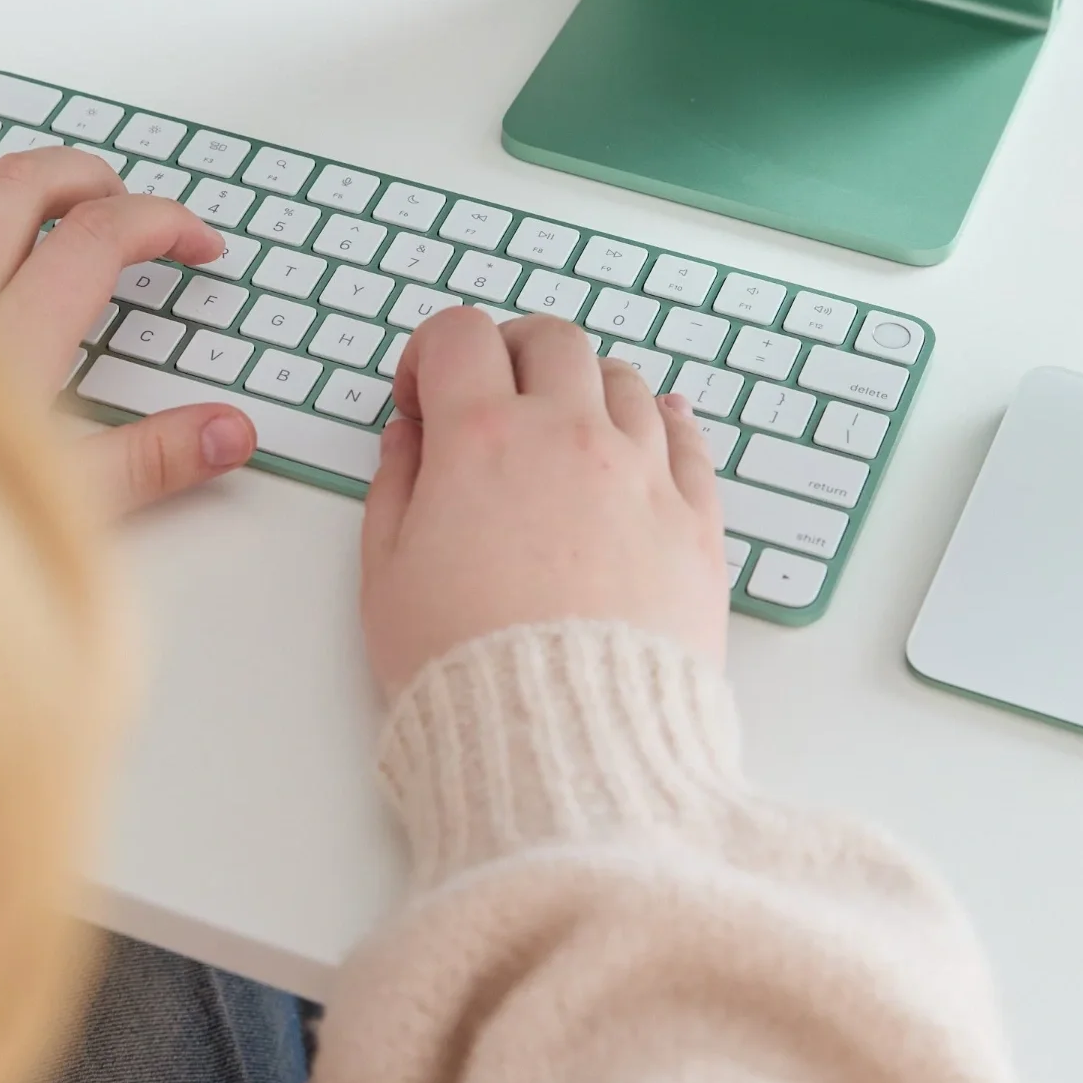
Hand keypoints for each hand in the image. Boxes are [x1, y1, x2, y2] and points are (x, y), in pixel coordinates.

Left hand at [0, 147, 255, 518]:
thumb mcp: (58, 511)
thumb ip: (152, 462)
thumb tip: (231, 432)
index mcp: (11, 342)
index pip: (100, 238)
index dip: (162, 223)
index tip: (195, 245)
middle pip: (21, 185)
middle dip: (85, 176)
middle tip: (119, 204)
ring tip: (8, 208)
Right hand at [361, 308, 726, 698]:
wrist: (566, 747)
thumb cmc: (466, 669)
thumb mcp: (387, 576)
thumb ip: (394, 486)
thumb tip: (410, 438)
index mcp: (483, 439)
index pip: (459, 335)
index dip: (429, 353)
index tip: (422, 401)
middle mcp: (569, 437)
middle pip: (550, 339)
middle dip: (510, 353)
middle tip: (491, 398)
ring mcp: (642, 474)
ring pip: (623, 379)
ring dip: (585, 388)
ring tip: (564, 433)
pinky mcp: (695, 522)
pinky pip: (687, 438)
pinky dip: (662, 422)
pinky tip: (648, 431)